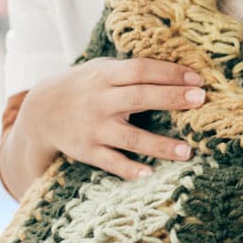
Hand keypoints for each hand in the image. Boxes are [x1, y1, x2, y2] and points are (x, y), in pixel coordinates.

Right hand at [4, 57, 205, 188]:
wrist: (41, 112)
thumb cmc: (84, 86)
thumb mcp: (102, 69)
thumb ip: (132, 70)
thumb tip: (179, 71)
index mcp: (105, 76)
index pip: (140, 70)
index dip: (169, 72)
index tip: (197, 78)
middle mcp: (100, 101)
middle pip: (139, 97)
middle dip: (171, 98)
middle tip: (201, 99)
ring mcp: (93, 128)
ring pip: (130, 137)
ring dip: (160, 145)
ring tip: (187, 150)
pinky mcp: (87, 151)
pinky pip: (111, 162)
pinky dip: (128, 169)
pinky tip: (149, 173)